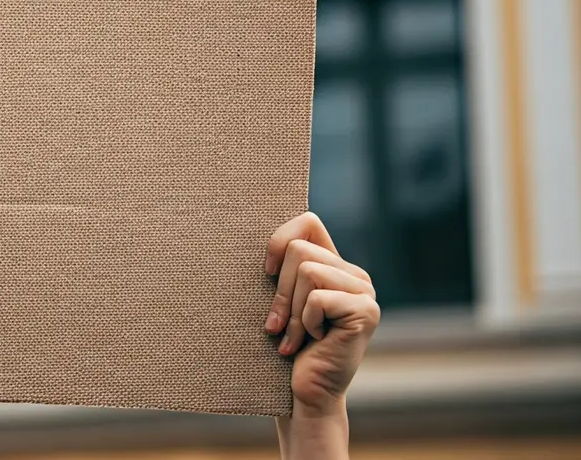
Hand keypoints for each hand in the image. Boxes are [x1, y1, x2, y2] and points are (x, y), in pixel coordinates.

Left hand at [264, 212, 379, 458]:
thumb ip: (282, 268)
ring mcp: (365, 292)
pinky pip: (317, 298)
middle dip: (280, 291)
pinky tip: (314, 342)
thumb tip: (250, 233)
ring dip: (291, 311)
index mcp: (334, 265)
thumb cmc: (283, 346)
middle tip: (279, 324)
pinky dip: (305, 323)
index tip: (266, 274)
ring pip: (308, 271)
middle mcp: (354, 274)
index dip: (280, 240)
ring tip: (294, 337)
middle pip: (300, 250)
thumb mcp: (279, 300)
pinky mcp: (366, 311)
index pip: (308, 222)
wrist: (302, 394)